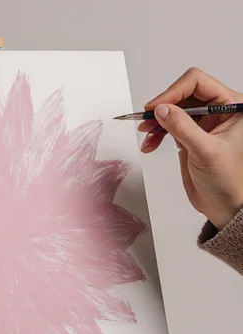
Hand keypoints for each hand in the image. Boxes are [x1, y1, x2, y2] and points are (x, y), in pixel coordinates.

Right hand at [139, 68, 242, 228]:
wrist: (225, 205)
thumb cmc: (228, 181)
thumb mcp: (205, 151)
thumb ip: (183, 127)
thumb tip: (162, 108)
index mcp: (233, 107)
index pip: (198, 83)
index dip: (174, 91)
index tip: (157, 107)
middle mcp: (219, 111)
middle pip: (183, 94)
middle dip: (163, 106)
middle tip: (147, 121)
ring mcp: (204, 123)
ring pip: (173, 109)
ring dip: (157, 120)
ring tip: (146, 134)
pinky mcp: (191, 135)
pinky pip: (169, 125)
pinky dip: (156, 132)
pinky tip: (150, 143)